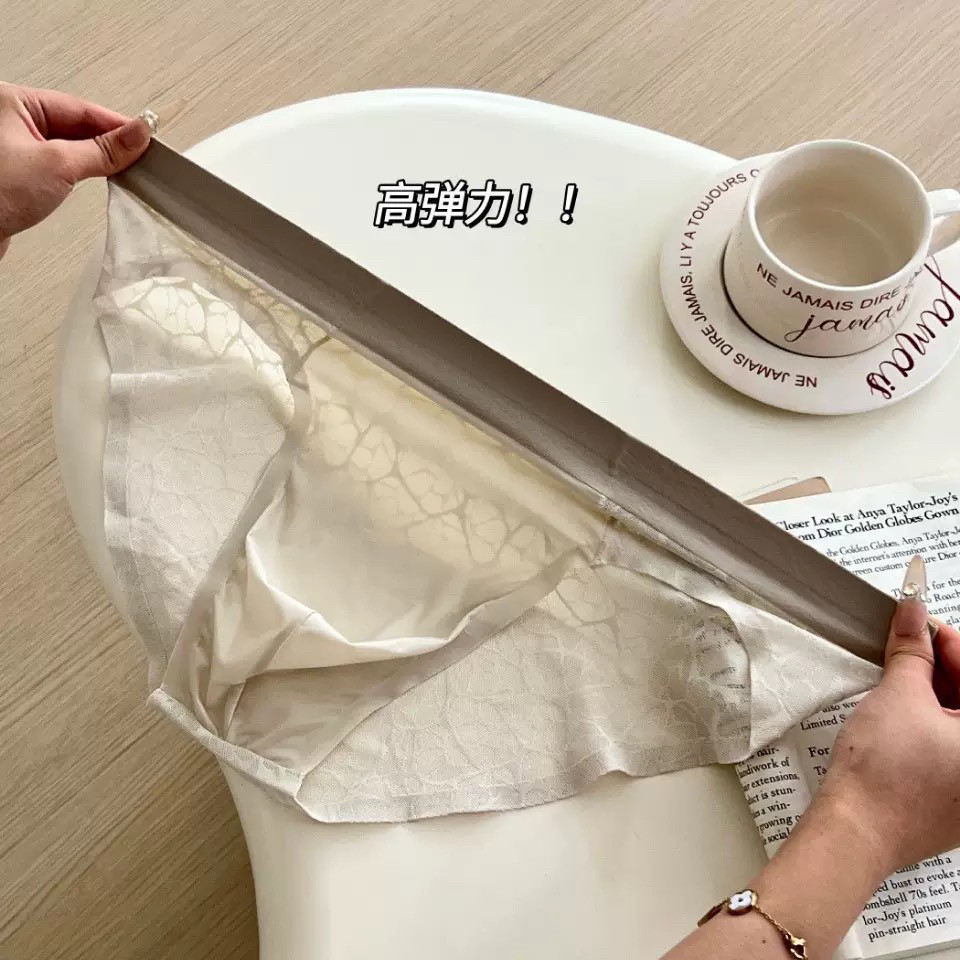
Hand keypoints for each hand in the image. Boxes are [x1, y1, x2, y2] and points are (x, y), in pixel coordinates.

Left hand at [0, 83, 150, 257]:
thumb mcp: (58, 165)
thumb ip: (102, 150)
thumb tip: (136, 134)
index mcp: (12, 100)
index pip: (79, 108)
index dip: (116, 124)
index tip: (146, 137)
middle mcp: (10, 120)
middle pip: (76, 127)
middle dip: (108, 143)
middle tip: (140, 158)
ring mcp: (13, 149)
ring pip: (69, 148)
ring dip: (95, 160)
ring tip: (123, 170)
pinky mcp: (18, 175)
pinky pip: (59, 167)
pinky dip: (80, 174)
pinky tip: (97, 180)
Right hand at [816, 569, 959, 874]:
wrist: (858, 830)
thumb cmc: (884, 772)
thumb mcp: (899, 695)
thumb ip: (912, 650)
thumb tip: (913, 615)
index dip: (947, 642)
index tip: (919, 623)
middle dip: (941, 669)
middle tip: (907, 646)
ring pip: (958, 725)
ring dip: (935, 696)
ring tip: (900, 679)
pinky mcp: (959, 804)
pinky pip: (951, 752)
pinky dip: (932, 726)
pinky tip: (903, 714)